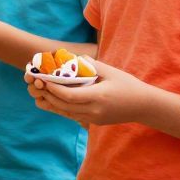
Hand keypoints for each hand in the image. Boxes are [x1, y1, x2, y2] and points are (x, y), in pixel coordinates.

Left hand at [26, 60, 148, 126]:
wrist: (142, 106)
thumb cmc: (128, 85)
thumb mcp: (111, 71)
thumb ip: (91, 65)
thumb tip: (72, 57)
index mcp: (98, 97)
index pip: (69, 95)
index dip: (54, 89)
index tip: (44, 79)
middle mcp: (94, 111)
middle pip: (63, 106)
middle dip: (48, 95)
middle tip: (37, 84)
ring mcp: (93, 119)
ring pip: (66, 113)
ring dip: (52, 103)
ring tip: (40, 92)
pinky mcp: (94, 122)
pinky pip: (73, 116)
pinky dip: (61, 108)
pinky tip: (53, 101)